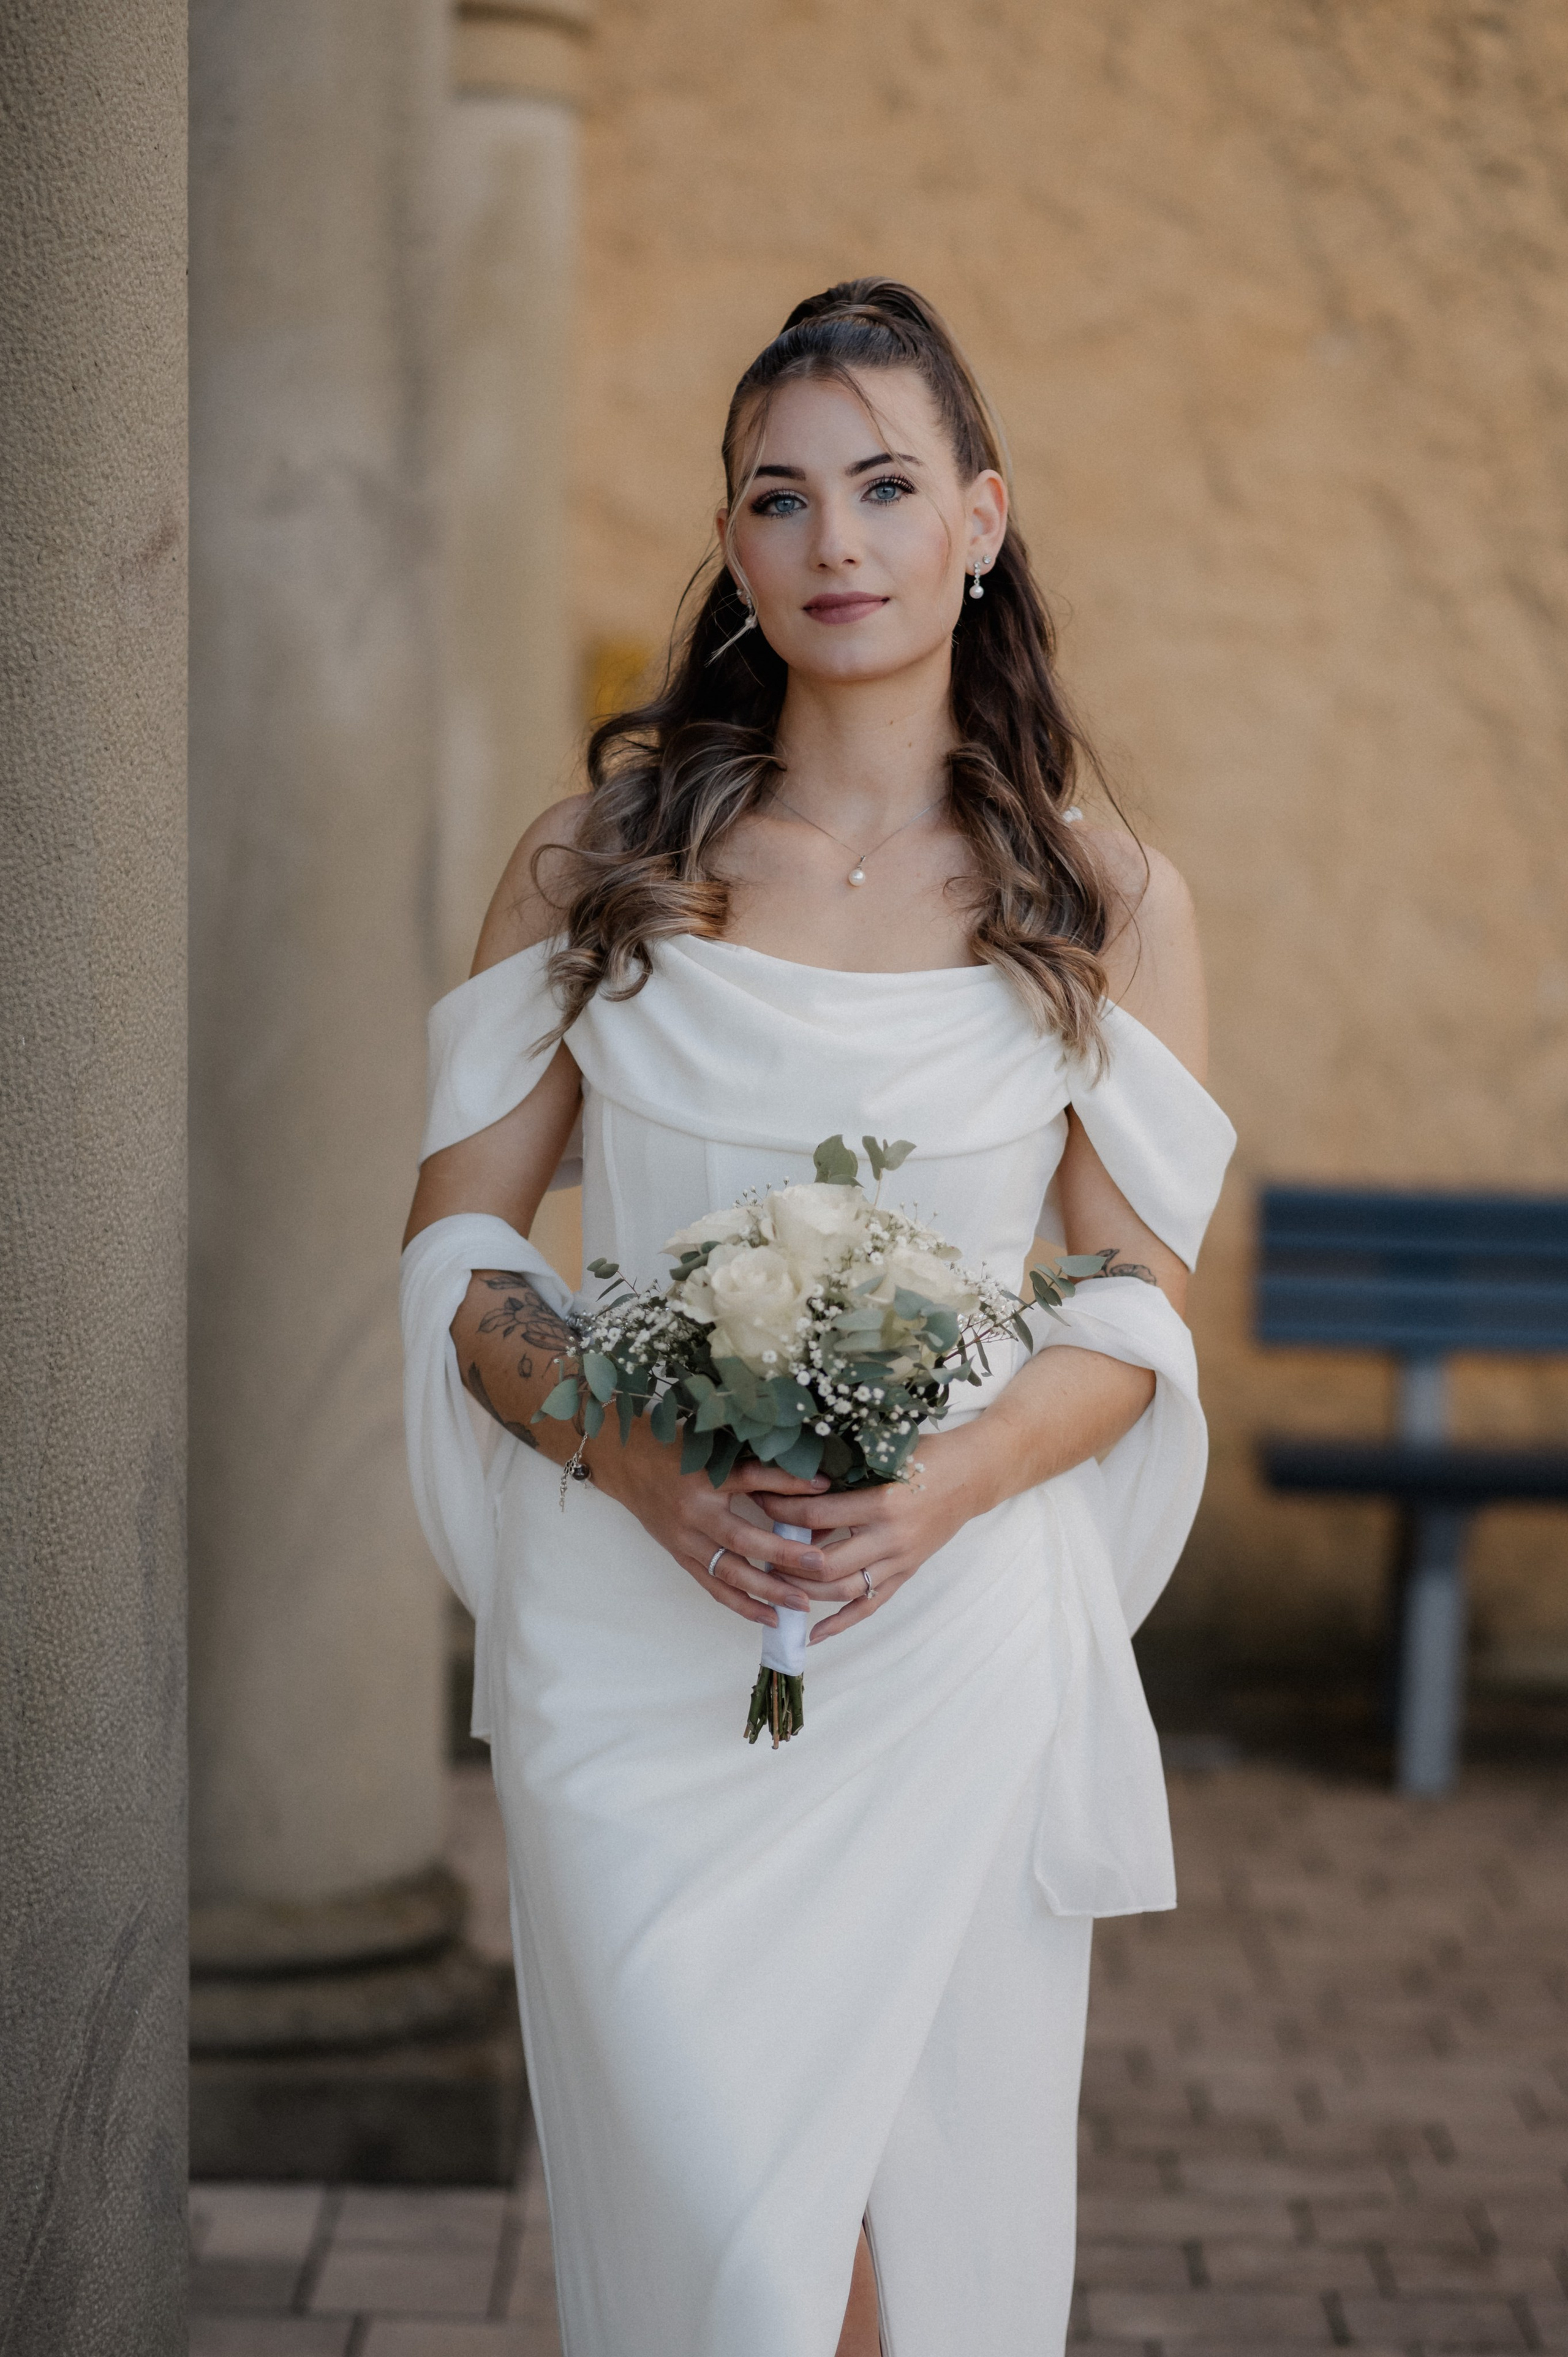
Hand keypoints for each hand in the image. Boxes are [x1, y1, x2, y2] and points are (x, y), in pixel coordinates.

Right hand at [585, 1413, 832, 1629]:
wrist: (624, 1462)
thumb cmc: (673, 1446)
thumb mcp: (709, 1443)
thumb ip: (748, 1457)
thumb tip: (801, 1467)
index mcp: (703, 1475)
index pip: (751, 1479)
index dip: (788, 1482)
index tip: (824, 1487)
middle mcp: (693, 1511)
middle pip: (742, 1538)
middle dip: (782, 1554)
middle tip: (819, 1564)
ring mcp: (684, 1539)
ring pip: (728, 1571)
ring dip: (766, 1590)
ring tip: (801, 1603)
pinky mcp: (680, 1556)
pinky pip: (712, 1586)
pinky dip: (741, 1604)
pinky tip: (769, 1617)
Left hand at [755, 1426, 995, 1644]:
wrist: (973, 1474)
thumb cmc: (926, 1455)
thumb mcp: (881, 1457)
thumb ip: (843, 1480)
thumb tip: (797, 1505)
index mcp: (882, 1502)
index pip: (816, 1515)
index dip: (781, 1509)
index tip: (757, 1499)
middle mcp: (891, 1538)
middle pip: (825, 1564)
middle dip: (785, 1560)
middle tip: (758, 1549)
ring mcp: (900, 1561)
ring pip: (843, 1591)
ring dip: (804, 1592)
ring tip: (775, 1582)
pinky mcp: (906, 1574)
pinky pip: (870, 1607)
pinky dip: (841, 1624)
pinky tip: (813, 1635)